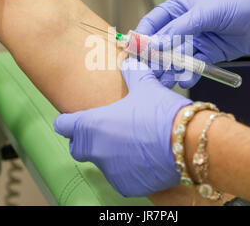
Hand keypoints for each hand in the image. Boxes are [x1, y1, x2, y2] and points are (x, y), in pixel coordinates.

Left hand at [54, 58, 191, 196]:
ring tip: (135, 143)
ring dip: (112, 154)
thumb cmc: (161, 113)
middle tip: (107, 130)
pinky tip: (145, 158)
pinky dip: (128, 169)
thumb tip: (129, 63)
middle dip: (86, 140)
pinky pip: (121, 177)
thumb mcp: (145, 87)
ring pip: (102, 163)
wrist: (187, 143)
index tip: (73, 119)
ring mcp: (110, 171)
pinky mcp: (126, 186)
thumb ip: (132, 74)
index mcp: (92, 125)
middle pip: (78, 148)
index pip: (63, 125)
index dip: (68, 121)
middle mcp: (96, 151)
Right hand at [136, 0, 249, 87]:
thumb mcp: (206, 12)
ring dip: (171, 69)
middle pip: (163, 44)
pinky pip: (194, 66)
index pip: (153, 23)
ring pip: (177, 58)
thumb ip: (180, 29)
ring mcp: (196, 40)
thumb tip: (156, 44)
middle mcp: (185, 25)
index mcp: (179, 8)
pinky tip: (185, 81)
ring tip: (166, 80)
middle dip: (155, 58)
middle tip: (148, 73)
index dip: (143, 37)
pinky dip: (189, 74)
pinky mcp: (209, 54)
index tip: (134, 52)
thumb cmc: (238, 2)